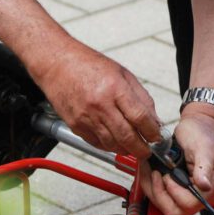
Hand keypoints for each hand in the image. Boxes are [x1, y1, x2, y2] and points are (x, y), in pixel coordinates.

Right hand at [34, 42, 161, 157]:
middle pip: (127, 136)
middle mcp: (100, 104)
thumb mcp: (122, 73)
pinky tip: (115, 142)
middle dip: (141, 149)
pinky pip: (97, 143)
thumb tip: (154, 120)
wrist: (57, 64)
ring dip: (125, 150)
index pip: (140, 117)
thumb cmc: (89, 65)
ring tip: (132, 147)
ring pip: (112, 144)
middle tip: (147, 151)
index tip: (156, 137)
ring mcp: (86, 117)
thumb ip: (141, 97)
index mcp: (115, 88)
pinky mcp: (76, 125)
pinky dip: (109, 146)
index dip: (152, 132)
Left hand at [139, 109, 213, 214]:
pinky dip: (150, 185)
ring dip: (152, 188)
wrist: (198, 125)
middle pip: (174, 210)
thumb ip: (204, 167)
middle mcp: (199, 195)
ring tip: (149, 170)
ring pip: (164, 206)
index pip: (188, 204)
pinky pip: (159, 197)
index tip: (168, 175)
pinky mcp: (175, 189)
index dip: (173, 191)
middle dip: (159, 193)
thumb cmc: (203, 134)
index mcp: (210, 187)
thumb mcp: (204, 147)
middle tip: (155, 174)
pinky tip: (149, 171)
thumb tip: (205, 185)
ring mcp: (186, 193)